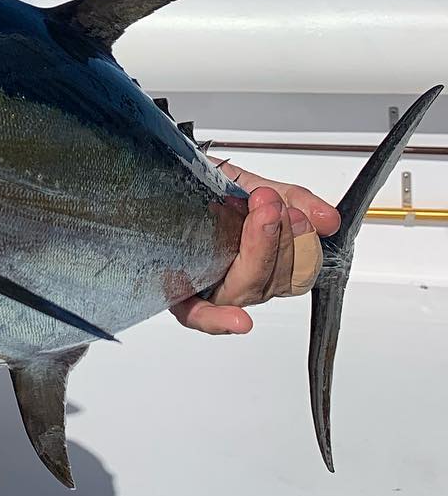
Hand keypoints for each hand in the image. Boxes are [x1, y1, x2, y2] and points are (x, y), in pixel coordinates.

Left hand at [170, 164, 340, 334]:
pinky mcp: (179, 294)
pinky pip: (199, 315)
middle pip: (273, 281)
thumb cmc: (211, 188)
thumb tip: (329, 221)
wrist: (166, 173)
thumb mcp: (258, 187)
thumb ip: (297, 202)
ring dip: (258, 253)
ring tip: (257, 215)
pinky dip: (218, 321)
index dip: (301, 246)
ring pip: (247, 289)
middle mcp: (241, 281)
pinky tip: (238, 322)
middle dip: (277, 241)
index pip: (298, 272)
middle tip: (271, 205)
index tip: (295, 213)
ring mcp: (212, 288)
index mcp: (265, 262)